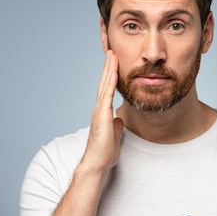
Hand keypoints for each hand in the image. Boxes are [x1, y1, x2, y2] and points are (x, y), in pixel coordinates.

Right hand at [80, 50, 123, 173]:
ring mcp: (99, 111)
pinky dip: (110, 82)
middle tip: (111, 52)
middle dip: (108, 67)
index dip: (109, 77)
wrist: (97, 163)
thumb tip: (119, 121)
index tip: (113, 64)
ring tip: (112, 55)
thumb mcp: (114, 136)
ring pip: (104, 86)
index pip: (106, 91)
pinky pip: (107, 95)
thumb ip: (116, 127)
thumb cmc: (104, 153)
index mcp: (102, 113)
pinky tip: (113, 71)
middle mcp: (99, 109)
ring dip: (108, 69)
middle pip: (104, 84)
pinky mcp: (102, 115)